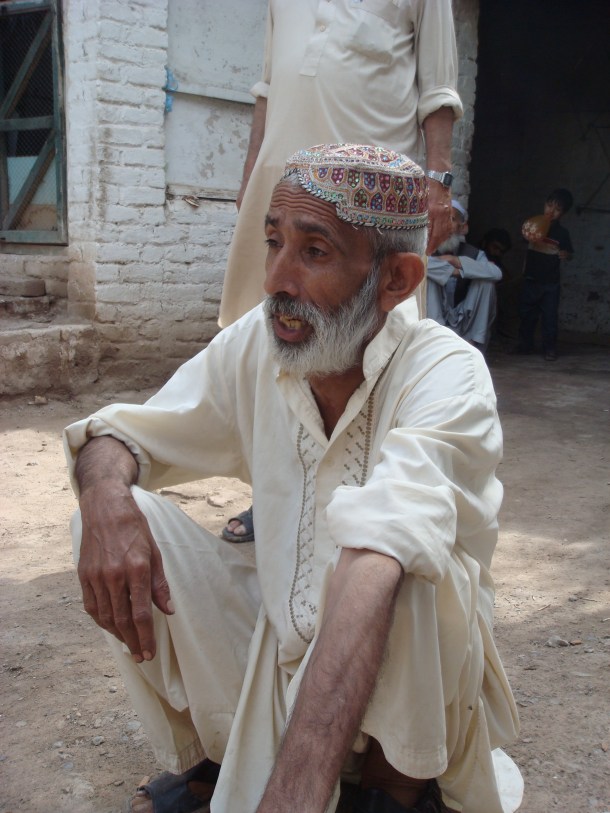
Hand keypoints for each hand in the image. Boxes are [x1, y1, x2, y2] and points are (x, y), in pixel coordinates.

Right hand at [77, 483, 172, 661]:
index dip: (146, 636)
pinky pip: (92, 606)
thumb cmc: (134, 528)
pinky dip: (101, 620)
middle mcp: (114, 575)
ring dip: (117, 635)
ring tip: (129, 644)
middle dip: (133, 642)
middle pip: (122, 620)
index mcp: (136, 569)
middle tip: (141, 656)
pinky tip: (111, 627)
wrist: (105, 508)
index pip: (141, 614)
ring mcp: (96, 576)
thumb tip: (168, 610)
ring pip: (105, 616)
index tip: (150, 652)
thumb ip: (160, 584)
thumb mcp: (155, 552)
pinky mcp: (84, 575)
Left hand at [426, 182, 451, 254]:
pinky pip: (449, 226)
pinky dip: (445, 234)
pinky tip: (441, 238)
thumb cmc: (426, 189)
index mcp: (433, 210)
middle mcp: (442, 213)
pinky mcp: (450, 212)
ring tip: (434, 247)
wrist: (439, 178)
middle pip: (439, 234)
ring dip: (440, 241)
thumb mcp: (419, 202)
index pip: (431, 231)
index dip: (429, 242)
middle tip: (429, 252)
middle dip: (435, 245)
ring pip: (445, 231)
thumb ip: (419, 216)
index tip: (426, 250)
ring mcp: (447, 213)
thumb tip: (417, 230)